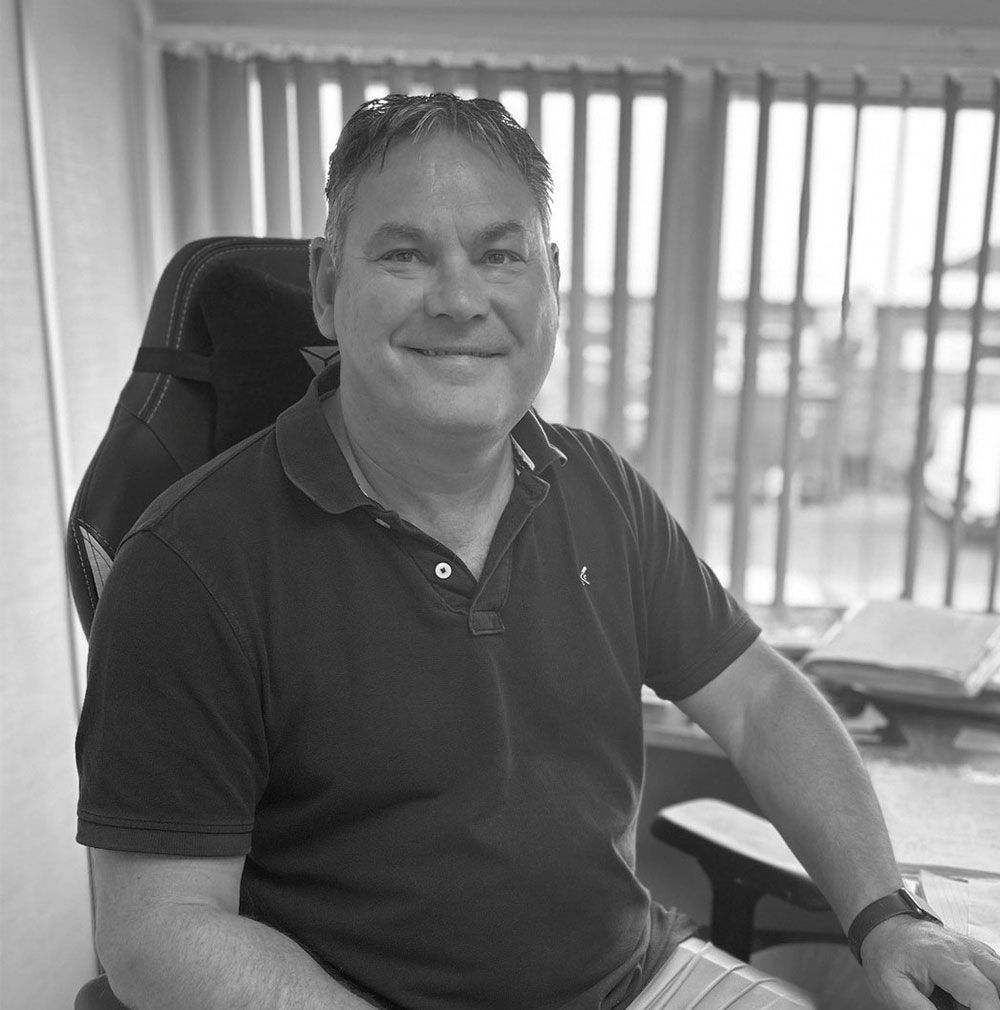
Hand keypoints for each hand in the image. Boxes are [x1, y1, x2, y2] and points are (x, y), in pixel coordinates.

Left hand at [861, 915, 999, 1009]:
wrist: (885, 927)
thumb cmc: (887, 953)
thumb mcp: (890, 986)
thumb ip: (918, 1009)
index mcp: (943, 956)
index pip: (983, 994)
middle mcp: (965, 949)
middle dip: (991, 1005)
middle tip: (960, 1007)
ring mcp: (975, 950)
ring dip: (989, 998)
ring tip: (959, 1003)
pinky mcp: (978, 955)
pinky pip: (996, 977)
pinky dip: (989, 992)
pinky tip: (964, 999)